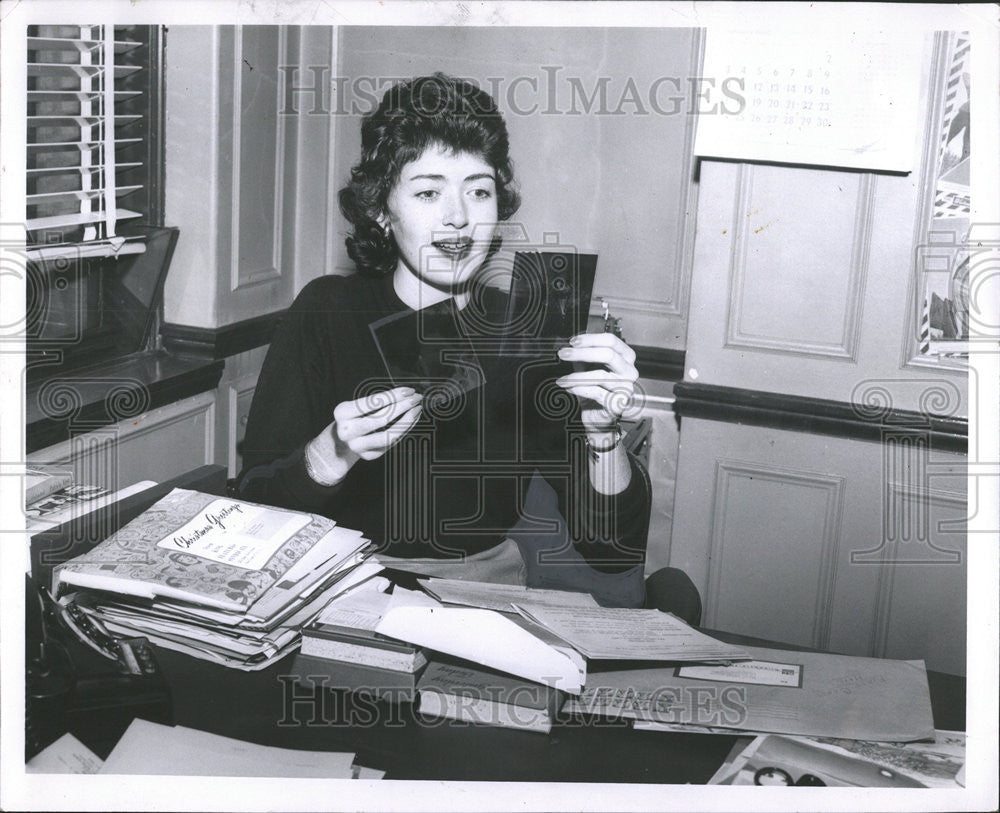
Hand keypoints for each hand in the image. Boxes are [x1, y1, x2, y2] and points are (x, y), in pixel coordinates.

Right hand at [305, 387, 422, 484]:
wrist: (341, 440)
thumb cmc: (355, 417)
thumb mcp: (359, 406)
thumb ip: (378, 402)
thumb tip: (407, 394)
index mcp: (342, 413)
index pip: (372, 402)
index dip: (393, 395)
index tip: (409, 390)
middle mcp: (346, 431)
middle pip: (381, 419)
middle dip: (403, 407)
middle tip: (417, 398)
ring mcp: (357, 446)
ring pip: (388, 435)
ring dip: (407, 421)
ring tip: (417, 410)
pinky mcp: (368, 456)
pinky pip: (391, 443)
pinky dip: (404, 430)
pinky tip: (412, 420)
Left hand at [555, 333, 637, 438]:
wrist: (596, 416)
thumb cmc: (594, 389)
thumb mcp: (587, 368)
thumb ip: (583, 355)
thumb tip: (571, 345)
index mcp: (625, 358)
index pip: (611, 341)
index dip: (591, 339)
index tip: (572, 342)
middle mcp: (630, 372)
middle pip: (608, 355)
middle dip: (582, 353)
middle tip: (563, 354)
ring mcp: (626, 388)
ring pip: (601, 375)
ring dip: (577, 376)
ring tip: (562, 378)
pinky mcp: (618, 404)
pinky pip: (596, 392)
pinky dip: (579, 389)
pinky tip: (568, 388)